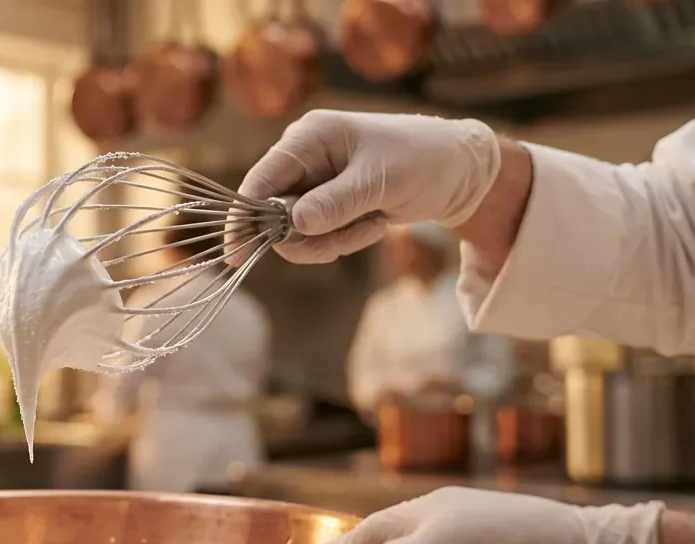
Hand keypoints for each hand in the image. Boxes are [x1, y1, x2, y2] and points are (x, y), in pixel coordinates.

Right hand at [237, 111, 501, 263]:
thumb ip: (337, 203)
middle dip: (311, 236)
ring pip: (296, 231)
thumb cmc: (423, 161)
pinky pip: (316, 235)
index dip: (245, 218)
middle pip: (274, 213)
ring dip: (334, 240)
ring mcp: (313, 180)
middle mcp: (304, 156)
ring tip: (374, 226)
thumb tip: (294, 224)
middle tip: (352, 238)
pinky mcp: (325, 202)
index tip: (237, 254)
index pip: (261, 179)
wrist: (458, 171)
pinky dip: (343, 239)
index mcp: (311, 136)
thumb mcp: (381, 182)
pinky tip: (375, 223)